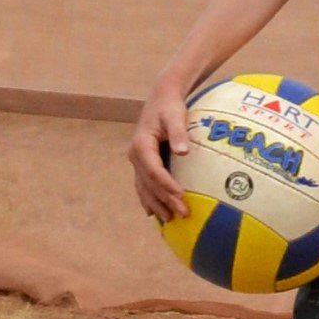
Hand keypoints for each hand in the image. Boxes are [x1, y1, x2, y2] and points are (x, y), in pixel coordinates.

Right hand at [129, 85, 193, 220]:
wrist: (161, 99)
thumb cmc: (170, 107)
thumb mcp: (175, 116)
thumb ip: (179, 133)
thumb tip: (183, 152)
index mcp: (142, 145)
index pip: (154, 170)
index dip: (166, 184)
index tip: (181, 195)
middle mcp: (135, 155)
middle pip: (149, 183)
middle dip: (165, 200)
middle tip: (183, 213)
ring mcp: (137, 161)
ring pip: (144, 187)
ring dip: (156, 204)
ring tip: (169, 219)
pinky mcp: (142, 163)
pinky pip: (143, 185)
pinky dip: (148, 199)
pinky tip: (153, 213)